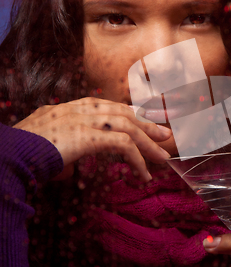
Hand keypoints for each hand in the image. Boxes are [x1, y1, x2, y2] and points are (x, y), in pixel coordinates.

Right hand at [13, 97, 171, 181]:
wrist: (8, 153)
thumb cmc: (23, 151)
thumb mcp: (45, 143)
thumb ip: (60, 148)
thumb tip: (67, 167)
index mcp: (72, 108)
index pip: (110, 106)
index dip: (132, 113)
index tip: (148, 121)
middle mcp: (81, 109)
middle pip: (124, 113)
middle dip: (147, 124)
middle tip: (165, 136)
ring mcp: (85, 121)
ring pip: (128, 127)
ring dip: (149, 144)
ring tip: (162, 158)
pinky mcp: (88, 136)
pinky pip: (123, 146)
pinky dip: (137, 160)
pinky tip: (143, 173)